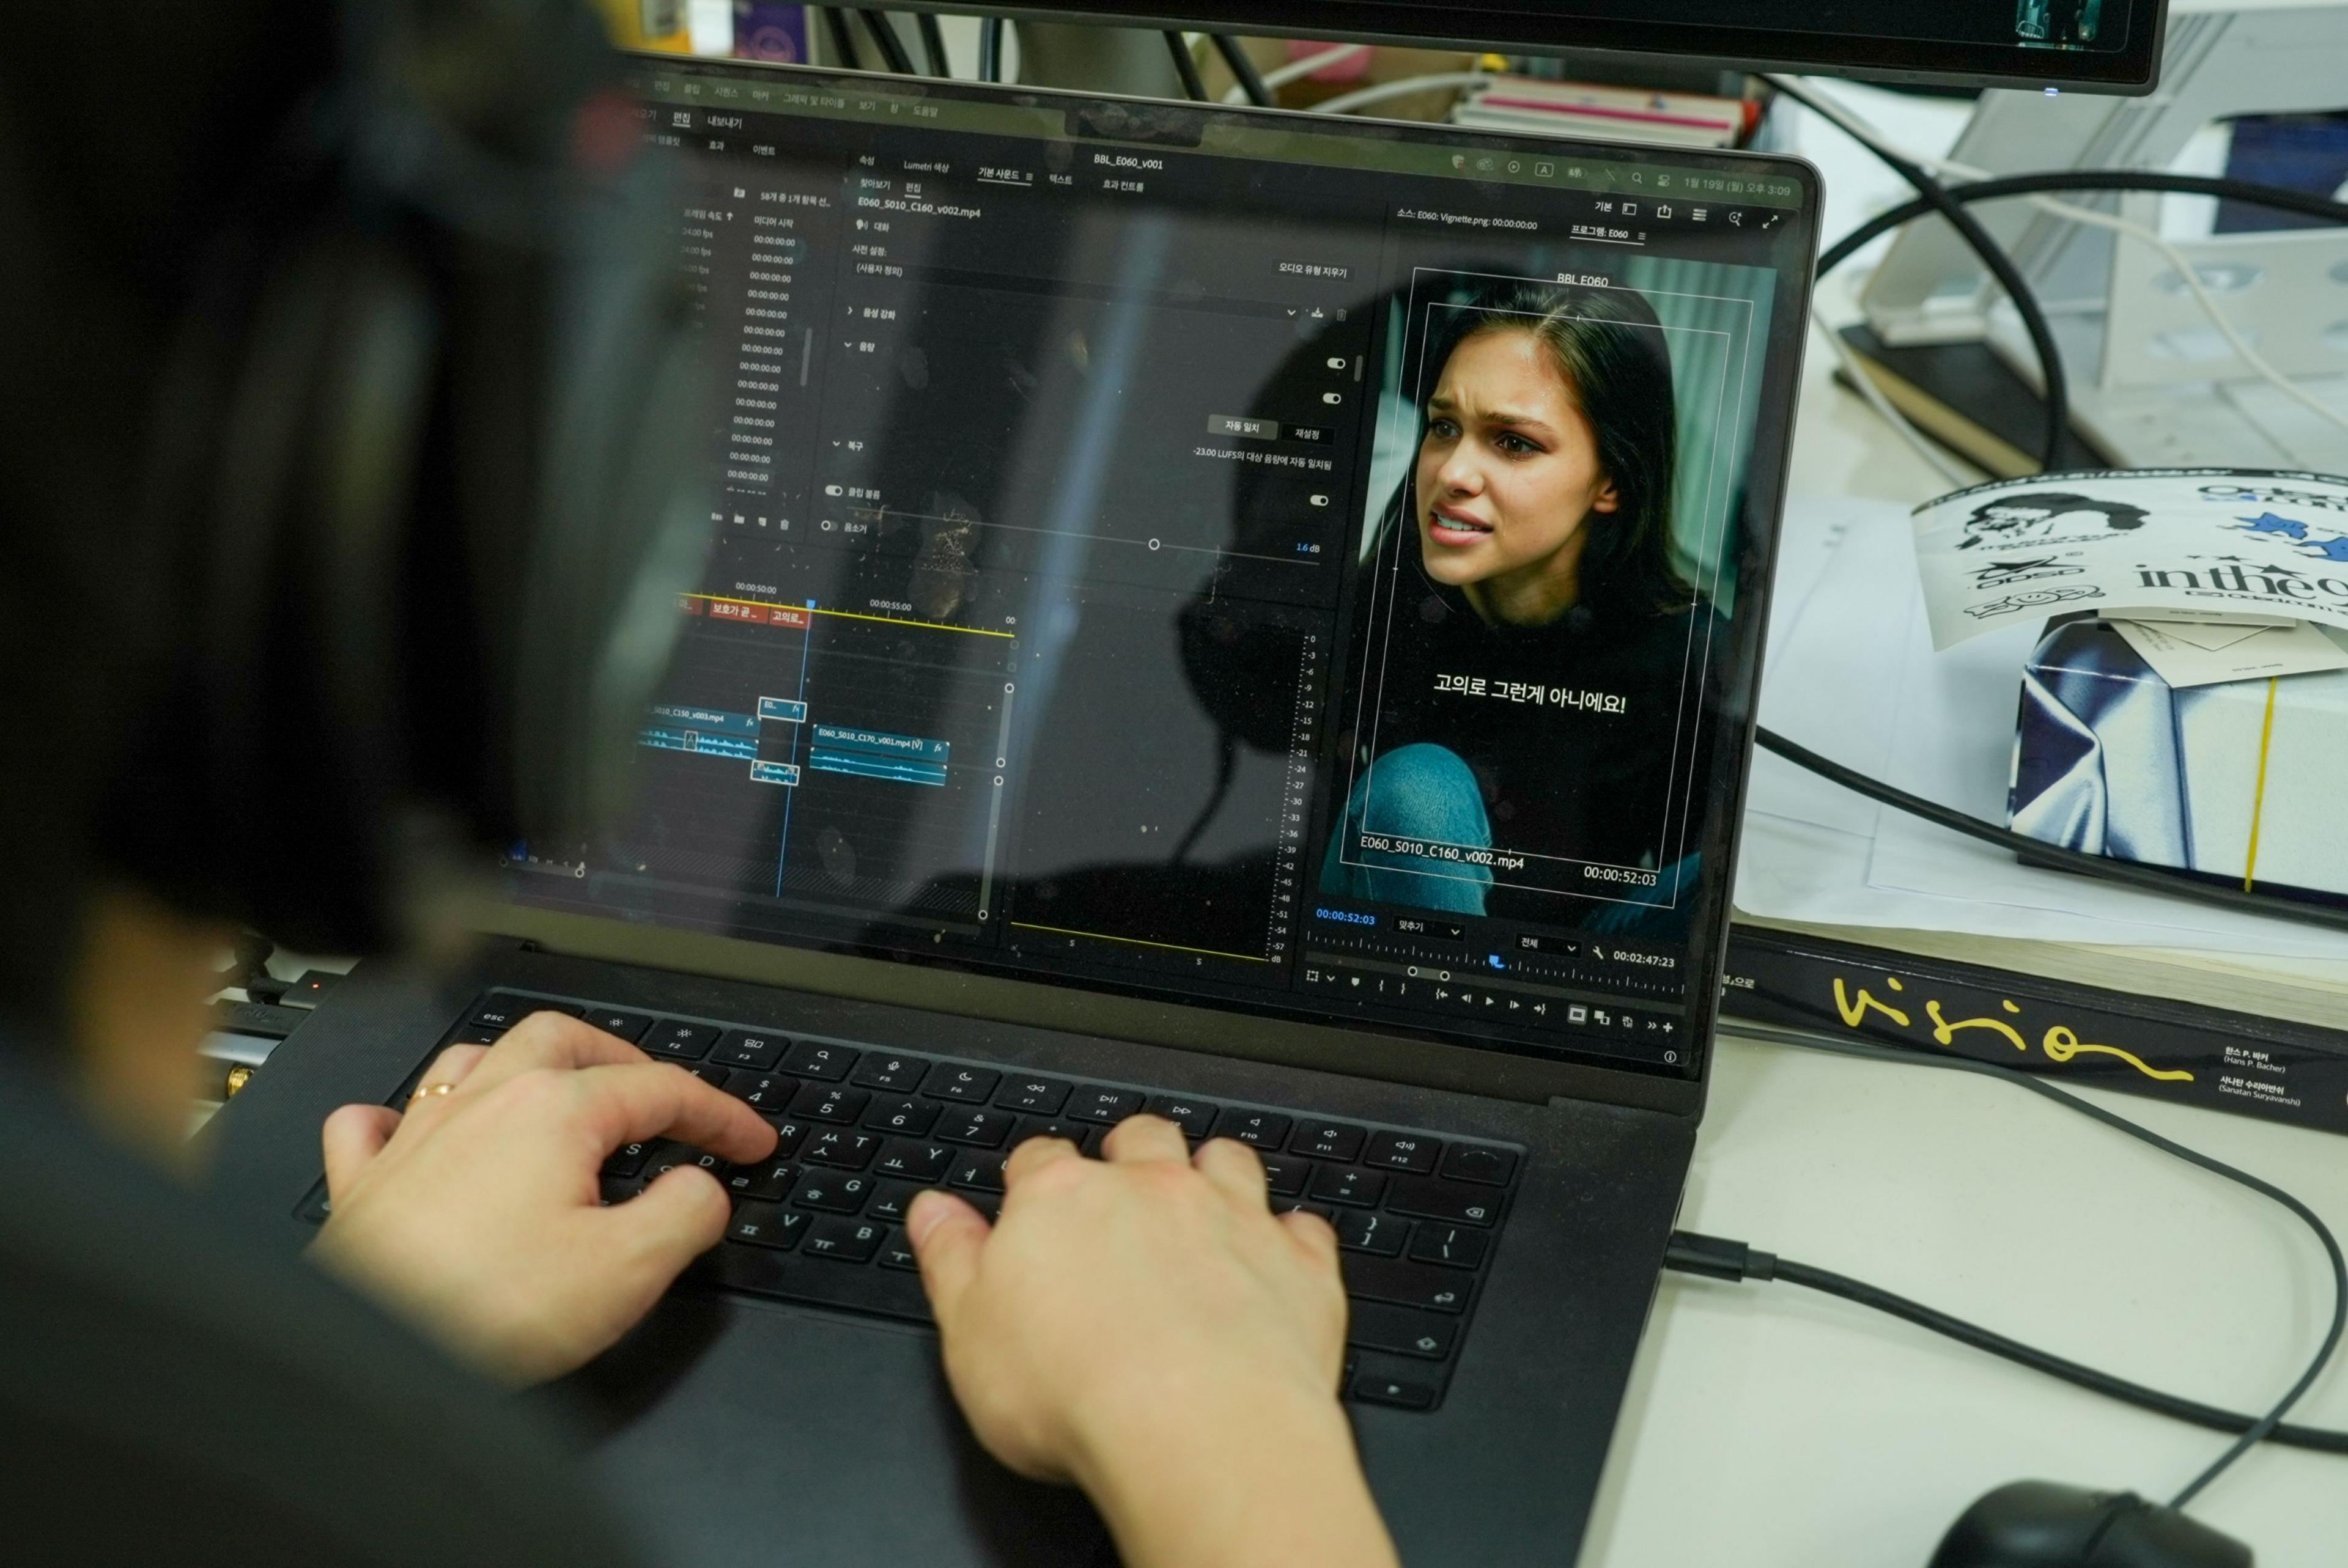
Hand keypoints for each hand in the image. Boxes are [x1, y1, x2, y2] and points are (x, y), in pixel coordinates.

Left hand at [309, 1012, 775, 1383]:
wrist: (371, 1357)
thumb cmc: (487, 1311)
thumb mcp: (629, 1269)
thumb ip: (686, 1214)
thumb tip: (701, 1189)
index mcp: (554, 1113)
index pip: (662, 1090)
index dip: (721, 1115)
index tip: (751, 1142)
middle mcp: (483, 1105)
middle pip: (563, 1039)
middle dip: (622, 1057)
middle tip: (660, 1097)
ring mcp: (417, 1139)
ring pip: (474, 1061)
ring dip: (524, 1066)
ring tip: (556, 1093)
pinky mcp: (366, 1186)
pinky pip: (374, 1121)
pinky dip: (402, 1116)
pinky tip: (415, 1131)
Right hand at [908, 1116, 1398, 1567]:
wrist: (1196, 1428)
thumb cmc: (1076, 1392)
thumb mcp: (969, 1334)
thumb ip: (950, 1262)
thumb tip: (932, 1213)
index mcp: (1062, 1202)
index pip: (1039, 1159)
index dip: (1033, 1175)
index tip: (1030, 1192)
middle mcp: (1152, 1191)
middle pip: (1140, 1138)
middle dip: (1131, 1151)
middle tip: (1124, 1183)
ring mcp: (1233, 1219)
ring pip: (1227, 1160)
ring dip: (1215, 1172)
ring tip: (1206, 1199)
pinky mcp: (1298, 1266)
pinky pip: (1305, 1227)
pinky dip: (1292, 1238)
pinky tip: (1281, 1256)